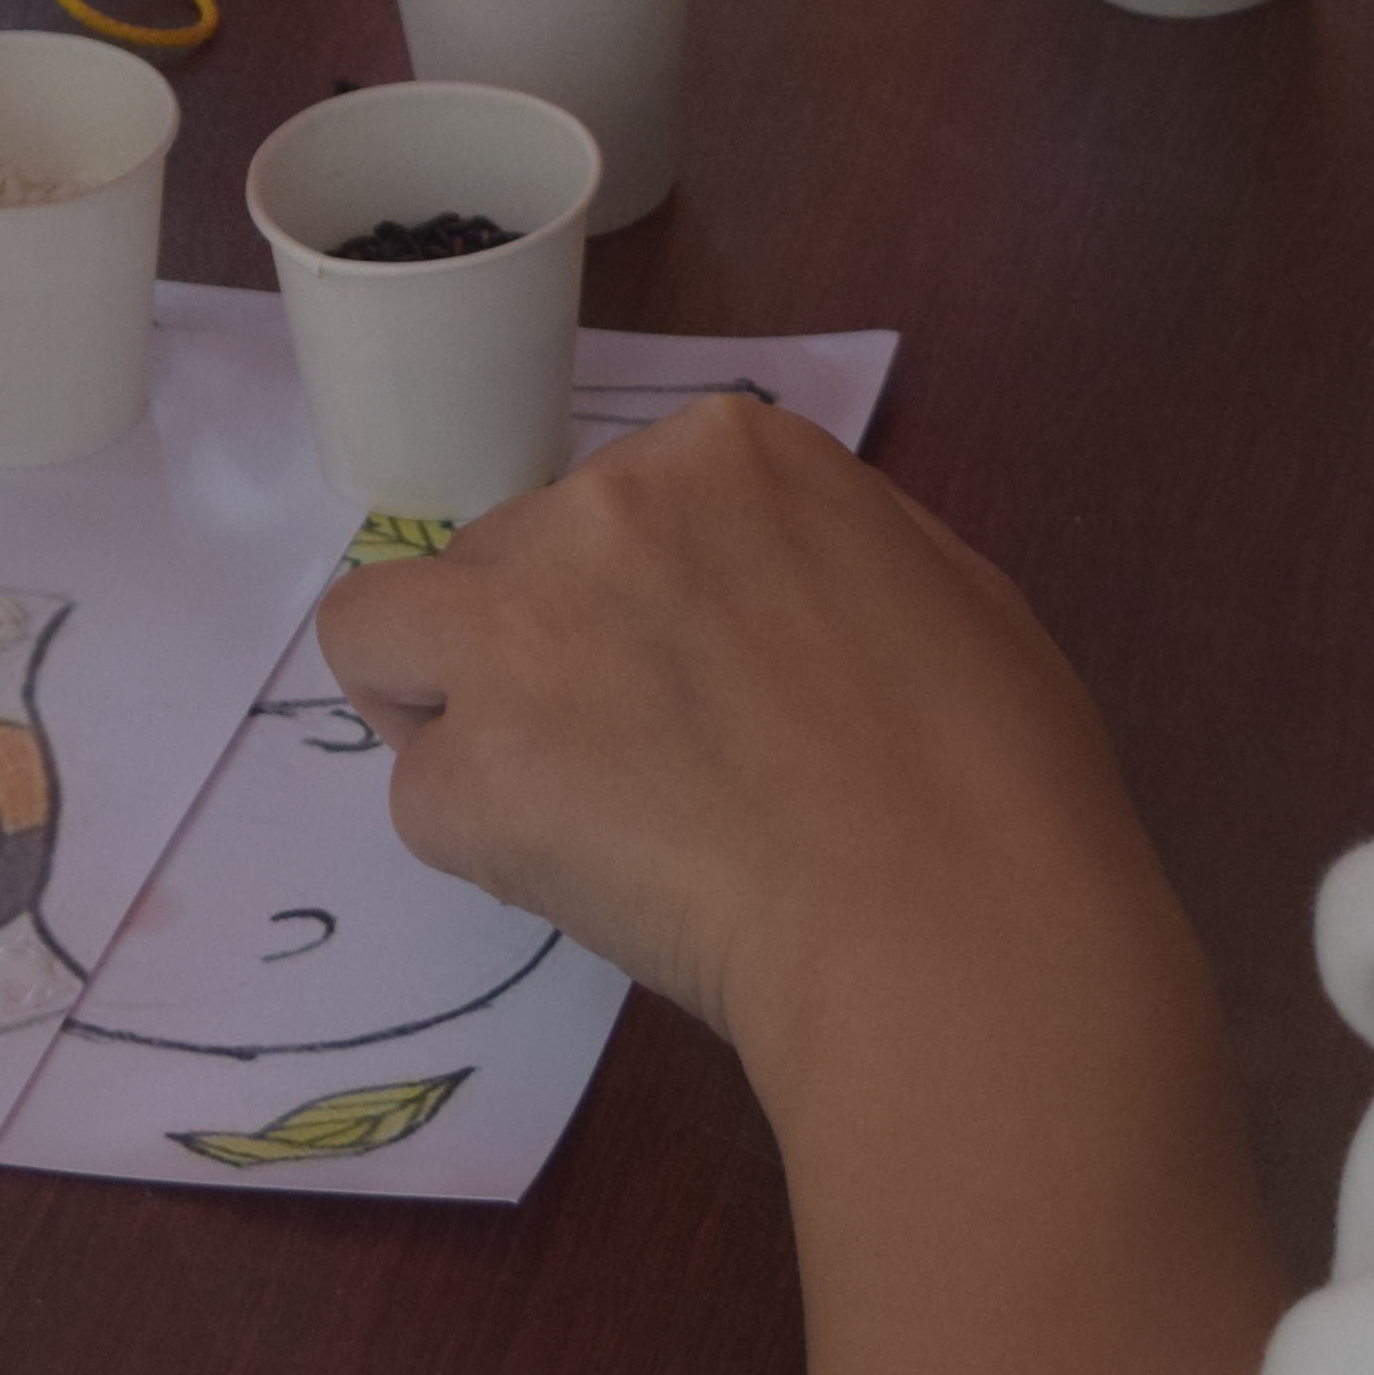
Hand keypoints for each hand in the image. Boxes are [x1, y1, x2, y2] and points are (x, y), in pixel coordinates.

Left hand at [315, 397, 1184, 1093]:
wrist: (958, 925)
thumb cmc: (995, 776)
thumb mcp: (939, 585)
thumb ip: (815, 549)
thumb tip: (752, 576)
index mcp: (726, 449)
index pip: (600, 502)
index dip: (624, 598)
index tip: (683, 676)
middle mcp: (603, 504)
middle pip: (491, 562)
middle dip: (534, 650)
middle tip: (631, 762)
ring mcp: (521, 627)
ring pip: (378, 637)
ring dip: (440, 708)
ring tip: (546, 800)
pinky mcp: (472, 763)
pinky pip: (421, 796)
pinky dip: (486, 846)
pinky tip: (595, 885)